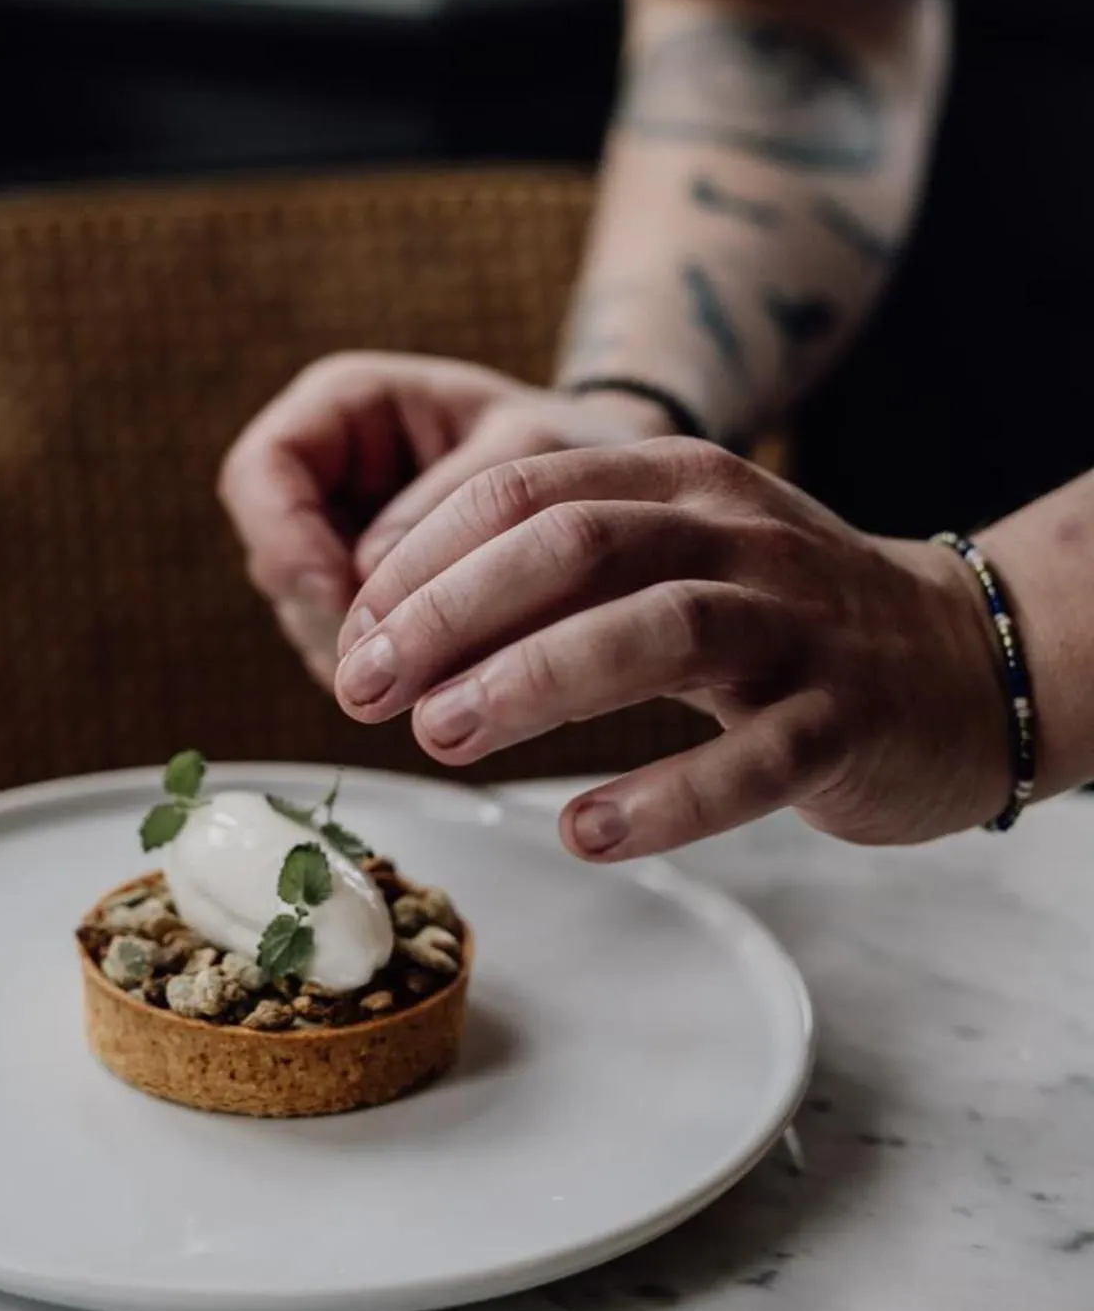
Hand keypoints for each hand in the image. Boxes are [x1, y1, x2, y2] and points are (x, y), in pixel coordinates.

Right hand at [218, 353, 674, 686]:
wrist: (622, 495)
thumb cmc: (580, 450)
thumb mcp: (531, 454)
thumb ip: (452, 503)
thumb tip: (363, 580)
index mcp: (346, 405)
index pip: (261, 471)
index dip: (287, 538)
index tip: (346, 596)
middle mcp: (327, 475)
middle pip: (276, 557)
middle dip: (333, 617)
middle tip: (405, 659)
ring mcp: (339, 545)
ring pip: (305, 618)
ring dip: (366, 656)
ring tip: (454, 666)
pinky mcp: (366, 606)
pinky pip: (346, 653)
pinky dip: (392, 674)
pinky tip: (456, 677)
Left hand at [331, 441, 1011, 856]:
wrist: (960, 661)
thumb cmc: (775, 614)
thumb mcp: (670, 556)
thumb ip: (552, 578)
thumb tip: (392, 635)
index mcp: (676, 477)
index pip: (521, 491)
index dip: (420, 562)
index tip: (351, 638)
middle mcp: (735, 532)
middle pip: (573, 543)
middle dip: (449, 613)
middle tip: (363, 689)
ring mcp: (798, 623)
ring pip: (657, 630)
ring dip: (532, 683)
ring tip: (441, 738)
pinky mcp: (845, 719)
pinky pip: (753, 760)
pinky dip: (663, 799)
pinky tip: (583, 833)